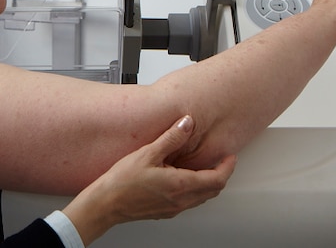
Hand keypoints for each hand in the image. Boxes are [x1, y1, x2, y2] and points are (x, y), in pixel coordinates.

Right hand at [62, 115, 236, 244]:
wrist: (106, 204)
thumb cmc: (122, 182)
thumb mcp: (148, 153)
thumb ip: (171, 138)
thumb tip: (187, 123)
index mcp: (181, 185)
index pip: (217, 179)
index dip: (227, 166)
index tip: (229, 156)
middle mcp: (181, 200)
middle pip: (213, 190)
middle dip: (220, 174)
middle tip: (220, 160)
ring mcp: (173, 208)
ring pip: (201, 197)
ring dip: (208, 183)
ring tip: (202, 167)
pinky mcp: (164, 211)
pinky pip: (188, 201)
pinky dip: (194, 189)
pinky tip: (181, 178)